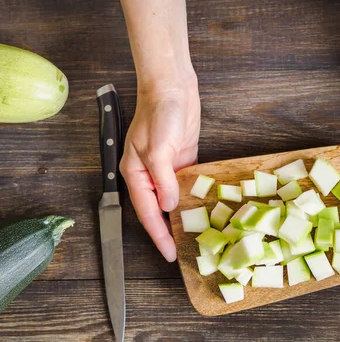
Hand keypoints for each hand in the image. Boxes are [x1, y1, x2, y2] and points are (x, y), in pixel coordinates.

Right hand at [120, 76, 200, 261]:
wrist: (172, 87)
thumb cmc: (159, 114)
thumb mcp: (158, 149)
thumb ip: (163, 180)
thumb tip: (168, 206)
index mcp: (135, 174)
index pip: (147, 213)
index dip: (158, 235)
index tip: (170, 253)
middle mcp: (149, 175)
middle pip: (158, 210)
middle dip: (168, 231)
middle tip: (183, 250)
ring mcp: (166, 168)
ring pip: (173, 200)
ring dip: (182, 216)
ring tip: (194, 236)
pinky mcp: (182, 161)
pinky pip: (186, 185)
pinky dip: (192, 198)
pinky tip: (202, 209)